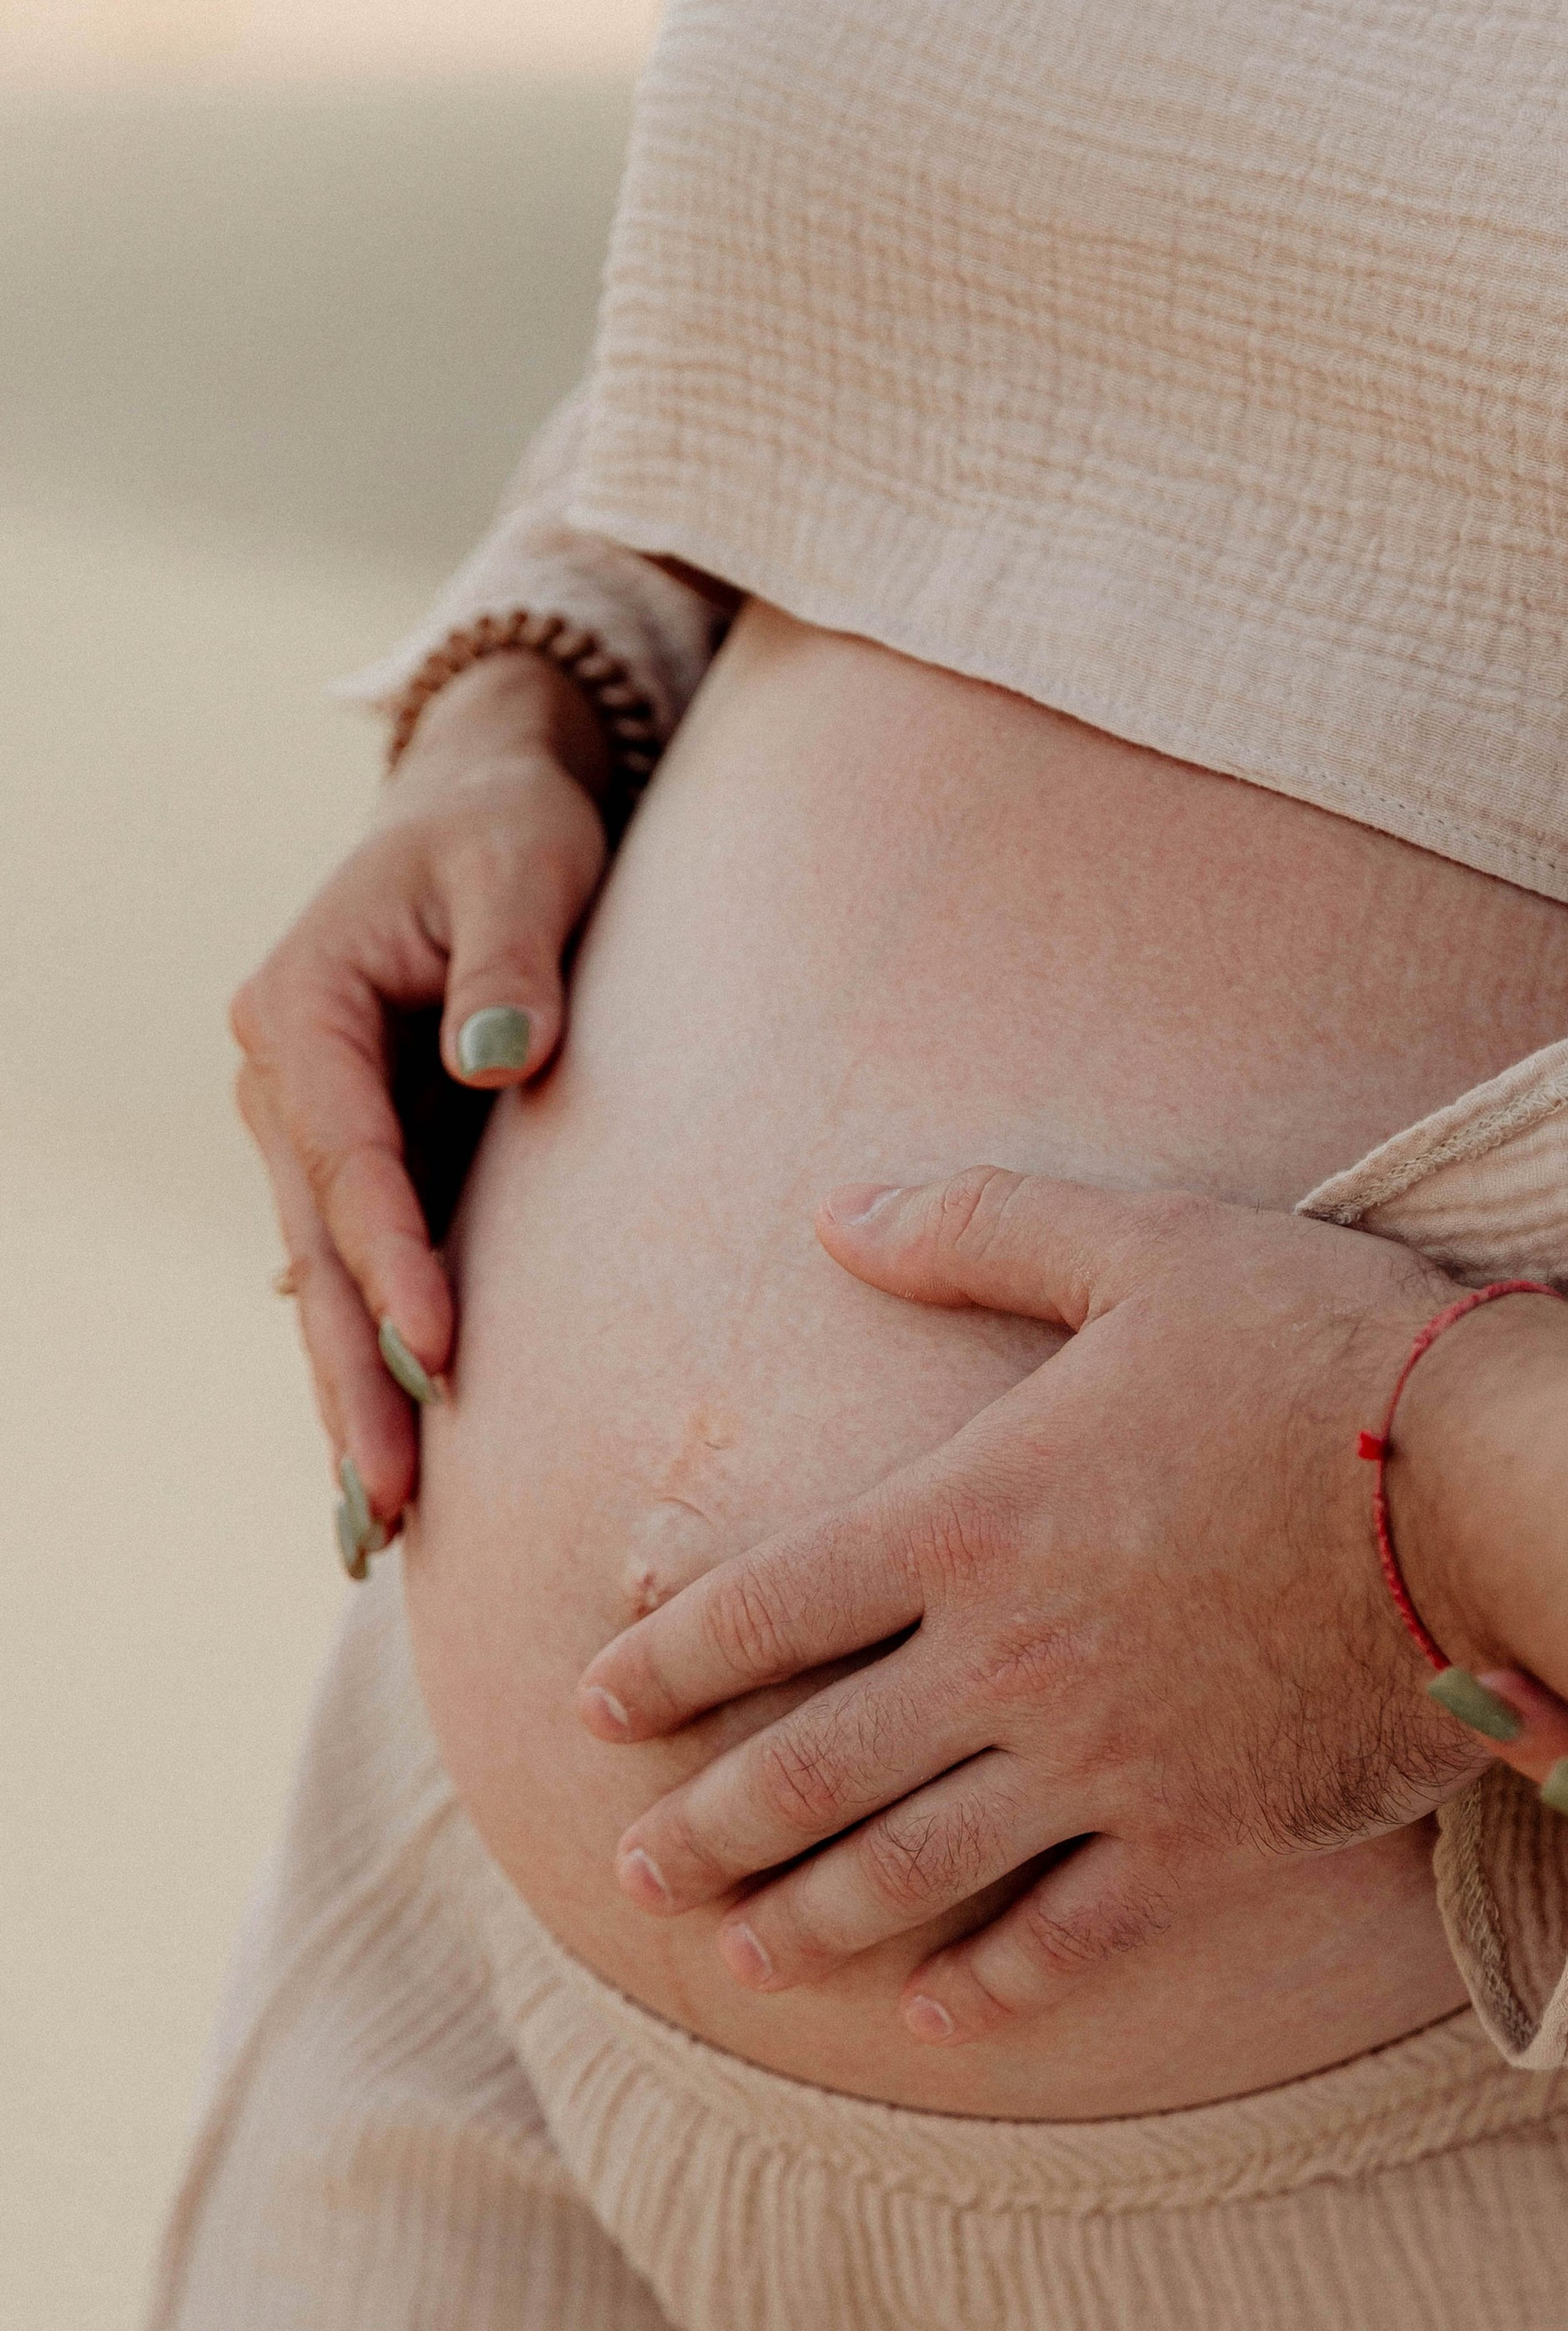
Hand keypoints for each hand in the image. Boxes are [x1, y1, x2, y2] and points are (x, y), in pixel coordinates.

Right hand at [231, 649, 611, 1538]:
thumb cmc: (514, 832)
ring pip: (323, 1284)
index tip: (440, 1355)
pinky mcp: (353, 1160)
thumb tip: (501, 1061)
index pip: (350, 1161)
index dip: (393, 1264)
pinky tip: (389, 1473)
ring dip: (351, 1398)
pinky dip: (367, 1366)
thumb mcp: (525, 869)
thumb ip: (516, 964)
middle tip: (394, 1498)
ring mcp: (305, 1128)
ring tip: (381, 1524)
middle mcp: (279, 1078)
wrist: (484, 806)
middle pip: (318, 1251)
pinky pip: (354, 1277)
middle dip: (352, 1378)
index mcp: (300, 1007)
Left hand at [580, 1172, 1499, 2042]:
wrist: (1501, 1495)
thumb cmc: (1323, 1351)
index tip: (592, 1708)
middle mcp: (1007, 1660)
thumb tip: (836, 1211)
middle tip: (633, 1871)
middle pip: (808, 1768)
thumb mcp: (1143, 1244)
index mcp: (967, 1519)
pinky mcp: (1202, 1837)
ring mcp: (1101, 1765)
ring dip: (808, 1918)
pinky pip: (1068, 1935)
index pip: (765, 1607)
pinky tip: (935, 2014)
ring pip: (913, 1870)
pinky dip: (991, 1982)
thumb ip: (978, 1227)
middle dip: (705, 1826)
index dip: (664, 1663)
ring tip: (739, 1955)